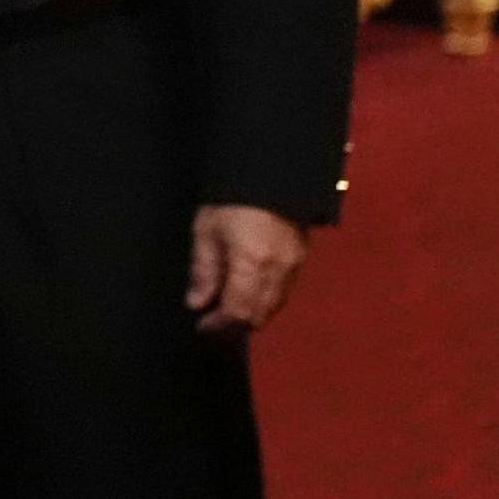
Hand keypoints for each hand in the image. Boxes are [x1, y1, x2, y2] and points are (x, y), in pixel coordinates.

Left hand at [187, 204, 309, 334]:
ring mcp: (295, 264)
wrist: (269, 174)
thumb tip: (197, 303)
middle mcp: (279, 270)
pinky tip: (250, 291)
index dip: (220, 324)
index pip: (239, 311)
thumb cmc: (230, 200)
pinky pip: (285, 290)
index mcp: (252, 264)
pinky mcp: (302, 257)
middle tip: (214, 320)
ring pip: (275, 305)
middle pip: (260, 313)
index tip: (202, 325)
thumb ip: (203, 271)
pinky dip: (266, 298)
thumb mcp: (206, 232)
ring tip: (228, 307)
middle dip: (236, 323)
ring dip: (252, 312)